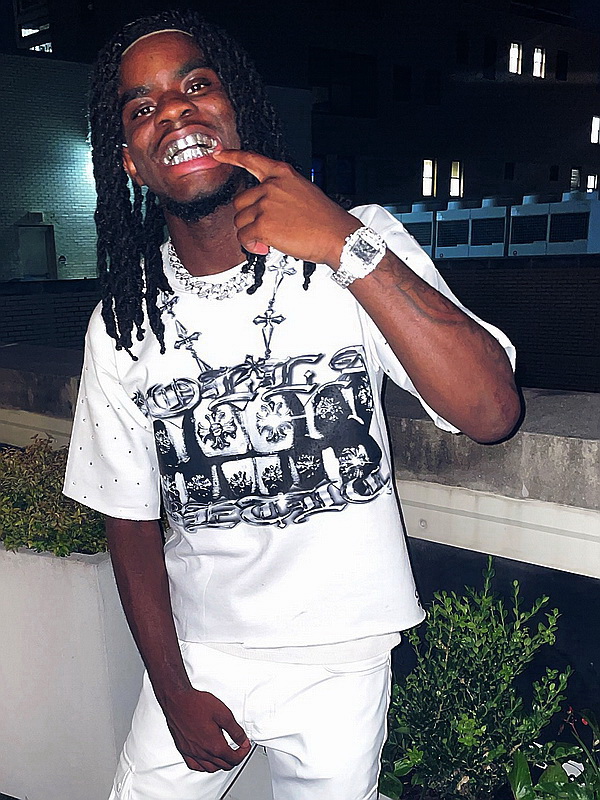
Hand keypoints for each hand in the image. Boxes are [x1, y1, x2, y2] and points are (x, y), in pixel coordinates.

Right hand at [162, 688, 251, 771]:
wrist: (178, 700)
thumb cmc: (197, 704)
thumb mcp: (223, 714)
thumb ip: (235, 730)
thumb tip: (243, 740)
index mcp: (215, 745)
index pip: (234, 758)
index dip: (243, 753)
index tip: (245, 746)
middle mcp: (203, 753)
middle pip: (224, 765)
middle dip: (234, 759)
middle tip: (238, 750)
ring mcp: (192, 753)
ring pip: (210, 768)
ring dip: (221, 764)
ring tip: (226, 755)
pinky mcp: (183, 750)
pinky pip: (195, 766)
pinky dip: (204, 766)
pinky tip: (207, 761)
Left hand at [213, 150, 359, 265]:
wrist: (337, 236)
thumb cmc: (325, 220)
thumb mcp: (304, 192)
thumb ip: (282, 194)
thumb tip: (266, 210)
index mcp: (283, 174)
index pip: (252, 160)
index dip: (232, 157)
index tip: (219, 154)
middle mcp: (272, 186)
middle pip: (240, 201)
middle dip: (248, 218)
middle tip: (264, 229)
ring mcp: (266, 205)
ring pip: (240, 221)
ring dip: (250, 233)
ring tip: (267, 240)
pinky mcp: (263, 225)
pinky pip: (244, 237)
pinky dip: (251, 246)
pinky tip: (265, 248)